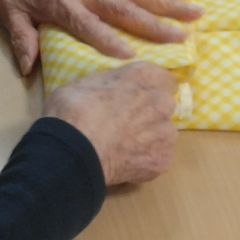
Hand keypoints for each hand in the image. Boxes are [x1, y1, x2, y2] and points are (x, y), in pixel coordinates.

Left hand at [0, 0, 201, 73]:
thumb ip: (21, 39)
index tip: (133, 56)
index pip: (89, 26)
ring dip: (167, 2)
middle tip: (184, 36)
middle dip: (155, 24)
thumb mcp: (6, 11)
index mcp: (59, 3)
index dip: (110, 41)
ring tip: (195, 9)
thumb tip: (28, 68)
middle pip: (124, 9)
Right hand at [44, 62, 177, 185]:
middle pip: (163, 106)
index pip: (161, 78)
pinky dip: (143, 161)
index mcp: (144, 76)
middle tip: (124, 124)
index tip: (134, 97)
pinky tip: (123, 163)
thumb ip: (112, 82)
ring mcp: (166, 133)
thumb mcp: (86, 81)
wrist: (73, 152)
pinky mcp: (163, 161)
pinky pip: (156, 158)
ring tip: (121, 147)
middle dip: (149, 113)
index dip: (146, 88)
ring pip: (162, 133)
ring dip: (148, 138)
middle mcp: (162, 101)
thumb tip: (116, 87)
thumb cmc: (73, 111)